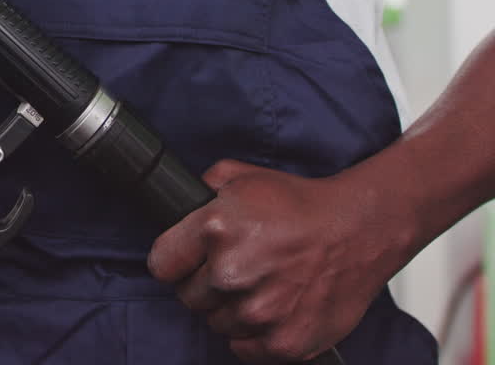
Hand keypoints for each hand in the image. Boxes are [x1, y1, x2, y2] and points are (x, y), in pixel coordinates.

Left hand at [147, 160, 414, 362]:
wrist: (362, 228)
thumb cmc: (303, 204)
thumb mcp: (241, 177)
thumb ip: (200, 191)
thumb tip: (177, 206)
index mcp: (214, 229)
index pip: (162, 265)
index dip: (176, 261)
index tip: (190, 260)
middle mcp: (231, 272)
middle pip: (189, 297)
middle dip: (207, 284)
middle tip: (238, 268)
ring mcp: (259, 311)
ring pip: (217, 323)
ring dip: (233, 309)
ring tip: (262, 284)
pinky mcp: (285, 341)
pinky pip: (243, 348)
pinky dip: (254, 335)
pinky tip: (273, 308)